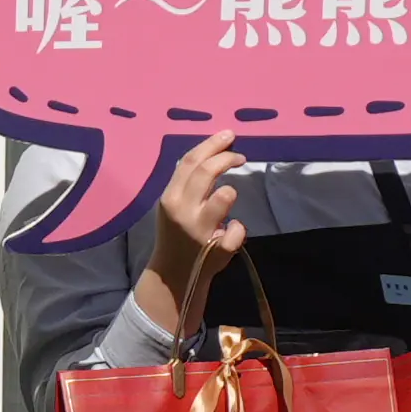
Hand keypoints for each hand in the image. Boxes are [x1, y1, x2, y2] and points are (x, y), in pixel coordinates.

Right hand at [145, 132, 249, 321]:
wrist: (173, 275)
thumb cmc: (177, 234)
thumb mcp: (174, 206)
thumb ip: (187, 183)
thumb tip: (212, 152)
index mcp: (170, 198)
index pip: (189, 162)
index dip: (211, 145)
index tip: (228, 136)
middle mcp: (183, 212)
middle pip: (206, 172)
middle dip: (226, 157)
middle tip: (240, 155)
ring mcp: (200, 231)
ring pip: (224, 196)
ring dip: (230, 191)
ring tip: (229, 194)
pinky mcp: (217, 250)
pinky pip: (237, 229)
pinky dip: (238, 228)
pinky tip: (231, 230)